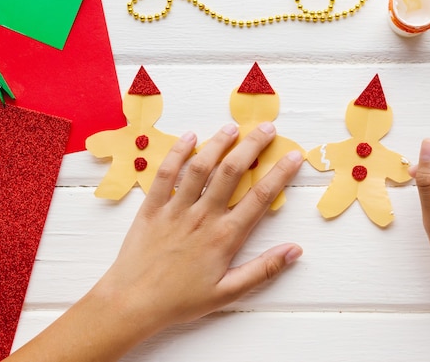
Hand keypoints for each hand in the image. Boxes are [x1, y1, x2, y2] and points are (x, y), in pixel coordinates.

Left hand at [98, 121, 303, 328]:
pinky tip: (189, 137)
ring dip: (217, 144)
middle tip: (267, 128)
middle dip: (252, 146)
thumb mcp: (229, 292)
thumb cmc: (182, 300)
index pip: (260, 197)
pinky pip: (166, 174)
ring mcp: (176, 209)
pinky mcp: (152, 207)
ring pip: (200, 167)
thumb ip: (263, 270)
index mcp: (225, 236)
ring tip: (232, 127)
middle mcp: (203, 216)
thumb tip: (295, 251)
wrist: (134, 303)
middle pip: (231, 171)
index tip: (293, 155)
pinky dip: (177, 153)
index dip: (280, 173)